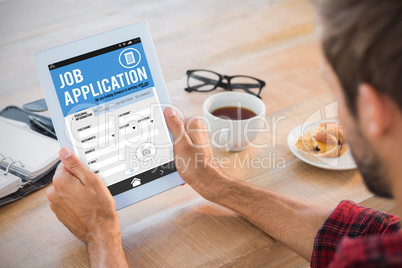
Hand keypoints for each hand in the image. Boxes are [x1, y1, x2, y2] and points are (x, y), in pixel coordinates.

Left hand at [47, 148, 127, 266]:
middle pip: (66, 177)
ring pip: (67, 189)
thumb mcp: (92, 180)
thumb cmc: (99, 208)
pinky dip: (75, 200)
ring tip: (90, 197)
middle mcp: (54, 193)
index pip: (66, 164)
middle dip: (78, 180)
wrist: (100, 231)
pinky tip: (87, 204)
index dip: (80, 168)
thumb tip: (64, 152)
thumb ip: (75, 164)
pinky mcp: (60, 213)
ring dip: (77, 190)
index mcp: (60, 181)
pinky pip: (67, 200)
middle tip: (92, 187)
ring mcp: (56, 204)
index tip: (88, 175)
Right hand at [164, 107, 230, 201]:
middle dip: (170, 144)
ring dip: (174, 152)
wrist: (207, 182)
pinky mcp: (196, 148)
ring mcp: (197, 139)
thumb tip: (169, 110)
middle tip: (173, 153)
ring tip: (178, 161)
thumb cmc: (196, 166)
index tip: (168, 142)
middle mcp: (197, 130)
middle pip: (174, 131)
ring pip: (177, 142)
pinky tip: (181, 165)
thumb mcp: (180, 144)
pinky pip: (182, 149)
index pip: (173, 120)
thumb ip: (174, 125)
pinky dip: (179, 157)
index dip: (167, 132)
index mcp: (194, 124)